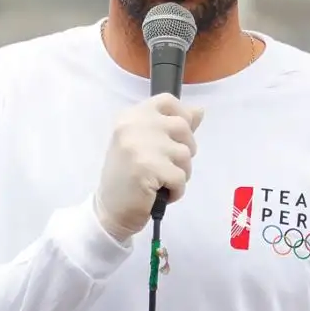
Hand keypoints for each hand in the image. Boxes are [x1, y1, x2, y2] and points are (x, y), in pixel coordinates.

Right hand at [92, 93, 203, 240]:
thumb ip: (170, 126)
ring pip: (185, 154)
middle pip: (182, 127)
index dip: (181, 116)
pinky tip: (161, 193)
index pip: (167, 101)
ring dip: (181, 173)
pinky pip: (180, 177)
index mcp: (131, 116)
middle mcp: (133, 125)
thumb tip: (199, 111)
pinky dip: (177, 190)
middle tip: (168, 166)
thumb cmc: (129, 176)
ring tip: (162, 181)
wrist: (110, 209)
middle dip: (185, 150)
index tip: (176, 137)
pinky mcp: (147, 168)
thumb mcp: (146, 143)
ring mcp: (140, 145)